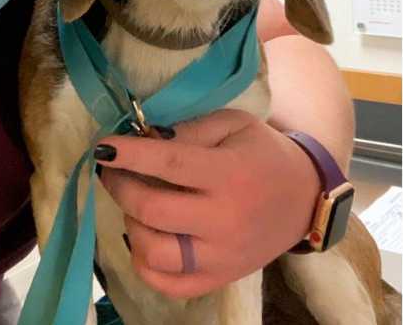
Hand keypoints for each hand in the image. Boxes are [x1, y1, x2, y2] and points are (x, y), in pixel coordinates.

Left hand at [94, 108, 321, 298]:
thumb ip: (189, 130)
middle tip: (112, 171)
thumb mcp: (233, 124)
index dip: (129, 154)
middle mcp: (223, 220)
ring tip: (132, 204)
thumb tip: (146, 138)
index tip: (104, 147)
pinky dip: (145, 265)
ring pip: (155, 253)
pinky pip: (170, 285)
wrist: (306, 198)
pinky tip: (142, 237)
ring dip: (130, 225)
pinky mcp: (220, 279)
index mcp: (228, 174)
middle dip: (120, 186)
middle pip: (153, 211)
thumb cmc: (264, 153)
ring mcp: (221, 257)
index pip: (167, 163)